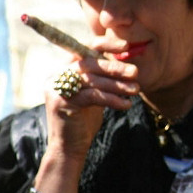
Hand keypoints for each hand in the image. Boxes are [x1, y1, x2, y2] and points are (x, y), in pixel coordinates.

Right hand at [34, 50, 138, 192]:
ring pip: (93, 80)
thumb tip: (130, 64)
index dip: (106, 45)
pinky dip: (112, 99)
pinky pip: (93, 96)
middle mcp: (57, 75)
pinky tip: (127, 104)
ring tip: (136, 89)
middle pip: (90, 63)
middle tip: (135, 73)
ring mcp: (56, 88)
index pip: (85, 48)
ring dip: (117, 85)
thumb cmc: (86, 118)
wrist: (70, 146)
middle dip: (115, 67)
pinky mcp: (61, 103)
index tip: (126, 47)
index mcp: (66, 68)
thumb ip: (106, 77)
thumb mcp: (97, 93)